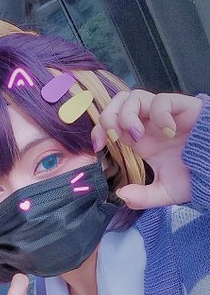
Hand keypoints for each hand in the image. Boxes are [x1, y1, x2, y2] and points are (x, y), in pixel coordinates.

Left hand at [92, 90, 202, 208]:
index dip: (99, 130)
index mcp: (140, 140)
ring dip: (128, 115)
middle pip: (118, 103)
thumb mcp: (166, 192)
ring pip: (135, 96)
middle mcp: (149, 124)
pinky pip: (162, 100)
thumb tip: (122, 196)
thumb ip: (144, 197)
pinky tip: (168, 131)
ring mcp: (164, 114)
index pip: (111, 124)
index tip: (98, 146)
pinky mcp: (182, 107)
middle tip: (114, 136)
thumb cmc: (196, 173)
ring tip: (138, 136)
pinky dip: (159, 114)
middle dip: (109, 116)